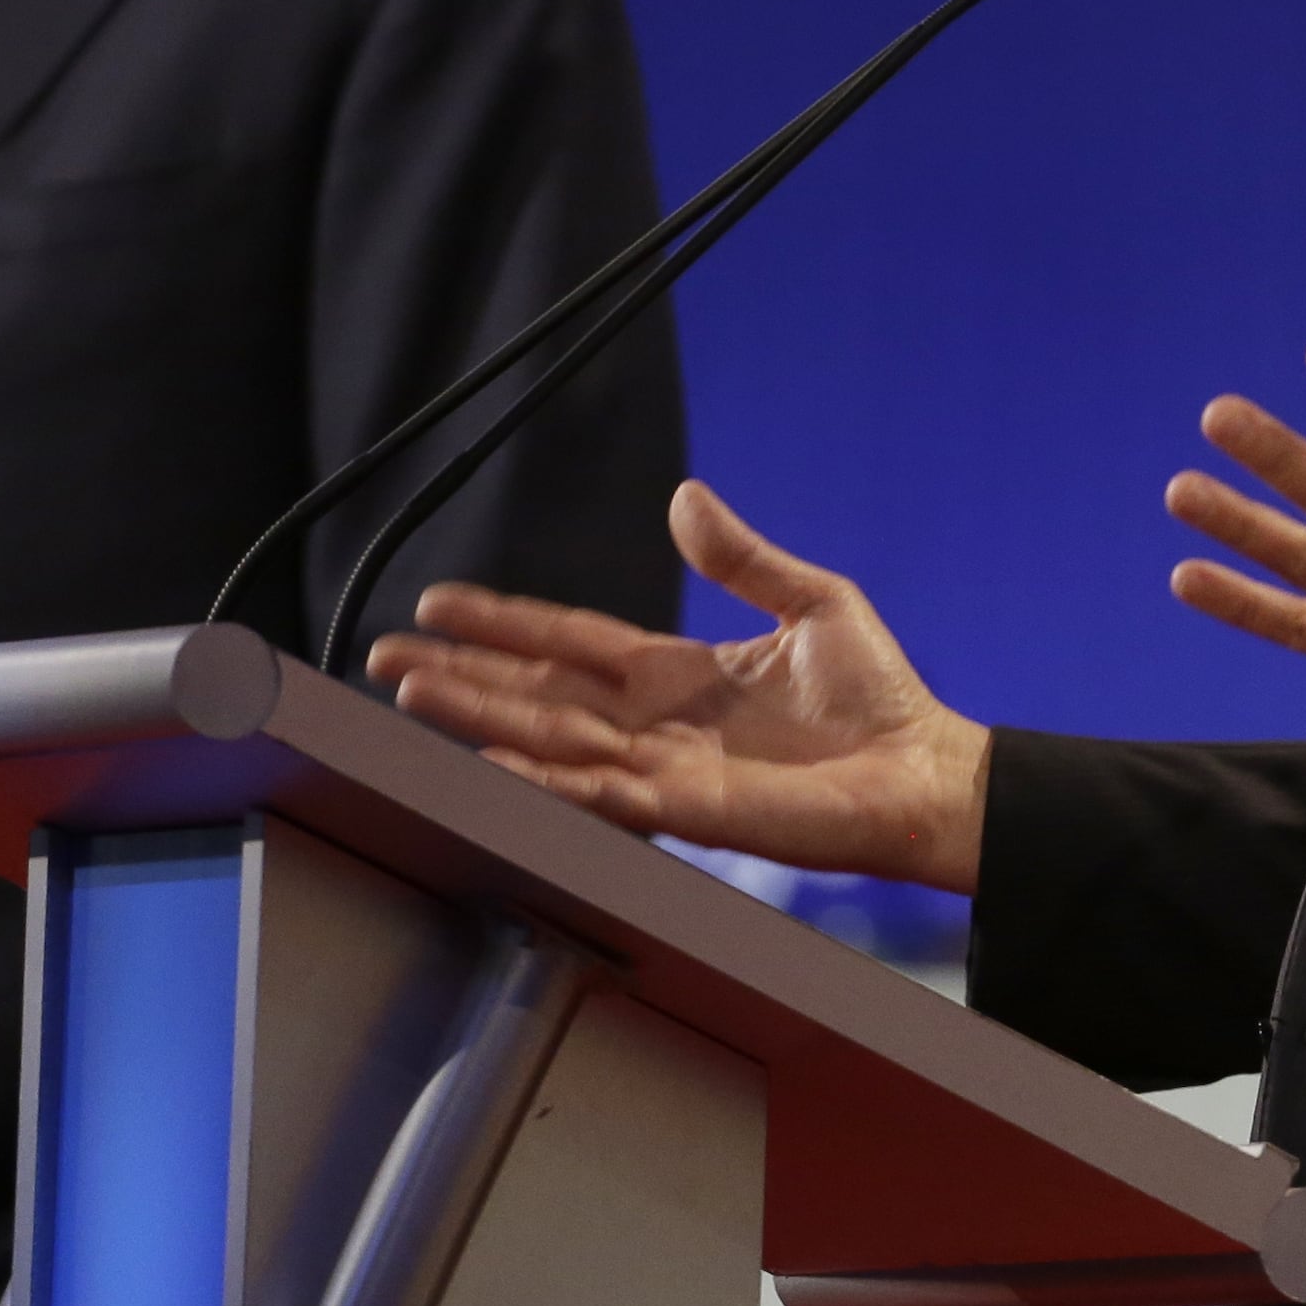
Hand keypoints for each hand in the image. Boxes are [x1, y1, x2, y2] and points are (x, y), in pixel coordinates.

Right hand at [368, 478, 994, 891]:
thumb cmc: (878, 696)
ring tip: (411, 693)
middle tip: (382, 658)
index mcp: (675, 672)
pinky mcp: (687, 809)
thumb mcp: (810, 602)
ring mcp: (662, 768)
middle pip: (536, 692)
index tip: (438, 603)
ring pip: (548, 738)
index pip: (569, 641)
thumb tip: (686, 497)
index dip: (504, 624)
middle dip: (461, 675)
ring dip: (479, 717)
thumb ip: (743, 558)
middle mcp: (653, 722)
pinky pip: (598, 790)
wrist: (924, 769)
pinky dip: (542, 776)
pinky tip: (491, 759)